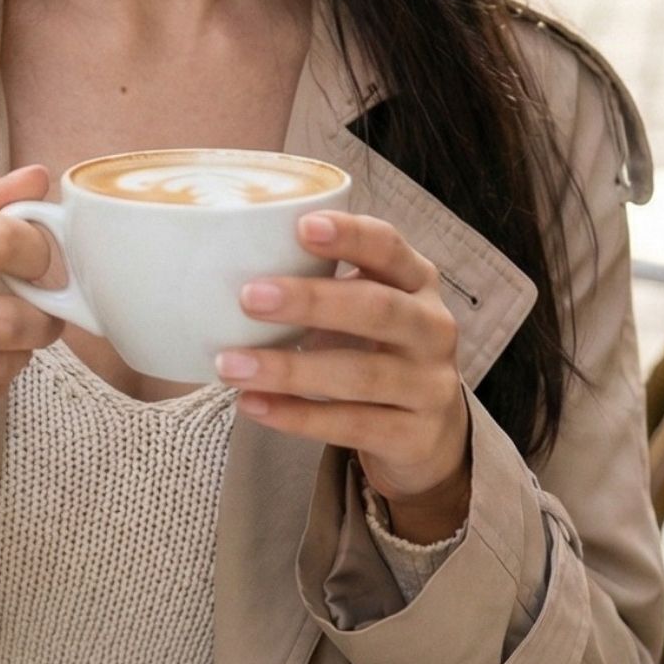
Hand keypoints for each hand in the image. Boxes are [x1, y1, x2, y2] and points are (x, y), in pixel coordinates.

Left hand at [215, 211, 471, 542]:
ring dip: (289, 369)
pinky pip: (352, 425)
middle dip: (312, 301)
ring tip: (230, 365)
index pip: (388, 247)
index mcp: (417, 280)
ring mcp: (430, 386)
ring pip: (360, 375)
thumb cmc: (380, 345)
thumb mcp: (370, 303)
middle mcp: (433, 328)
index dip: (350, 235)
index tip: (301, 226)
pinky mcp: (415, 436)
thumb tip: (234, 259)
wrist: (431, 432)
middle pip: (377, 308)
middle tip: (249, 297)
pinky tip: (254, 404)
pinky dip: (298, 416)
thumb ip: (324, 279)